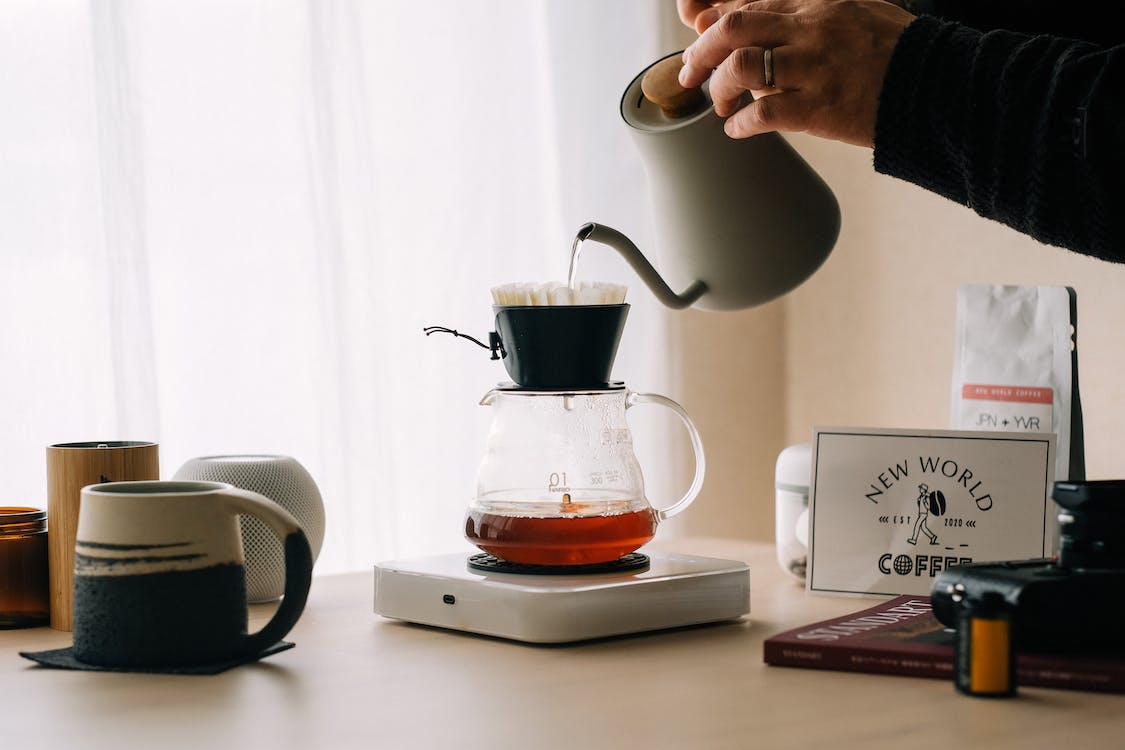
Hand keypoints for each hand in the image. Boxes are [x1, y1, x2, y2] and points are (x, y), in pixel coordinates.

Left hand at [678, 0, 913, 146]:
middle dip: (701, 52)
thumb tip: (758, 18)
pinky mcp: (821, 107)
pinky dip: (741, 124)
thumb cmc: (894, 56)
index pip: (752, 3)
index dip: (713, 19)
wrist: (938, 88)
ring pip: (743, 67)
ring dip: (721, 88)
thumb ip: (805, 14)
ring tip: (721, 104)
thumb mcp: (854, 14)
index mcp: (819, 4)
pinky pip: (764, 114)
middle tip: (691, 73)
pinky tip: (738, 129)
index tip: (697, 32)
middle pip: (734, 28)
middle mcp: (813, 29)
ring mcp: (816, 68)